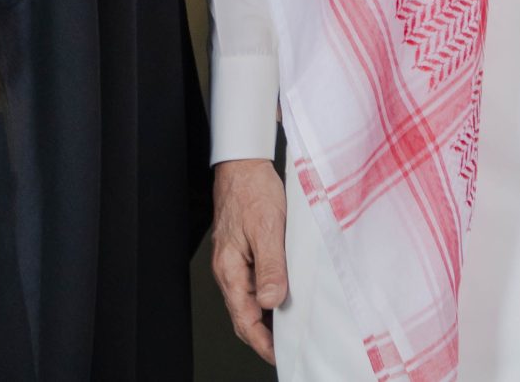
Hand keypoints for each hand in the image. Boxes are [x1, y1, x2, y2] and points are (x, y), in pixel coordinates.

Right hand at [209, 159, 287, 363]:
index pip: (244, 319)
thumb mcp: (268, 228)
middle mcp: (229, 270)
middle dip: (265, 337)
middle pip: (245, 315)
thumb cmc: (253, 191)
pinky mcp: (243, 253)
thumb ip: (269, 267)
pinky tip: (284, 298)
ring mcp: (235, 262)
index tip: (280, 355)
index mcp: (230, 269)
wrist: (243, 165)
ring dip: (267, 318)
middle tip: (289, 349)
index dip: (262, 342)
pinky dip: (268, 297)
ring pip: (250, 301)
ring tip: (291, 330)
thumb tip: (272, 302)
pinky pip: (254, 284)